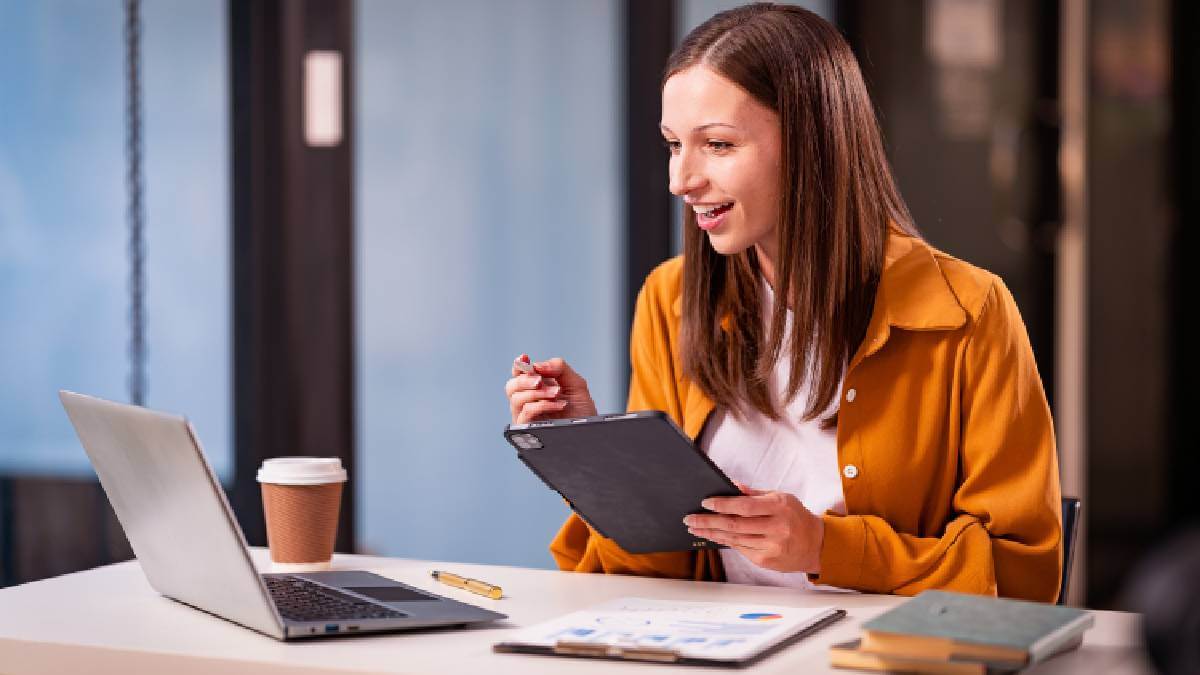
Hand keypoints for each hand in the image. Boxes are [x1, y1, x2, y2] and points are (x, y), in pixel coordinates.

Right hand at [505, 354, 597, 423]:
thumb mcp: (575, 383)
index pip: (520, 374)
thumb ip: (558, 368)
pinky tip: (558, 405)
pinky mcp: (529, 428)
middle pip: (511, 386)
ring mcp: (527, 415)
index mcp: (538, 387)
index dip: (519, 365)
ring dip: (537, 393)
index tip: (524, 358)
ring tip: (557, 394)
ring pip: (517, 399)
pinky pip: (527, 412)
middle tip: (540, 381)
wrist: (590, 433)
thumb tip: (537, 365)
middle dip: (524, 380)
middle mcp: (529, 401)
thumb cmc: (582, 411)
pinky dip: (542, 405)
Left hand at [683, 485, 823, 573]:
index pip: (745, 506)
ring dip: (711, 533)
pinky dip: (724, 541)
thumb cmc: (796, 517)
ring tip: (695, 528)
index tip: (705, 503)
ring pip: (734, 539)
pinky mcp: (766, 560)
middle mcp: (776, 528)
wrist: (815, 545)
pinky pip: (740, 549)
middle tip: (690, 518)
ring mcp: (771, 546)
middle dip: (708, 521)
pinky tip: (712, 536)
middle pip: (735, 525)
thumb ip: (755, 494)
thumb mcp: (781, 497)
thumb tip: (731, 486)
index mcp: (779, 508)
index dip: (723, 505)